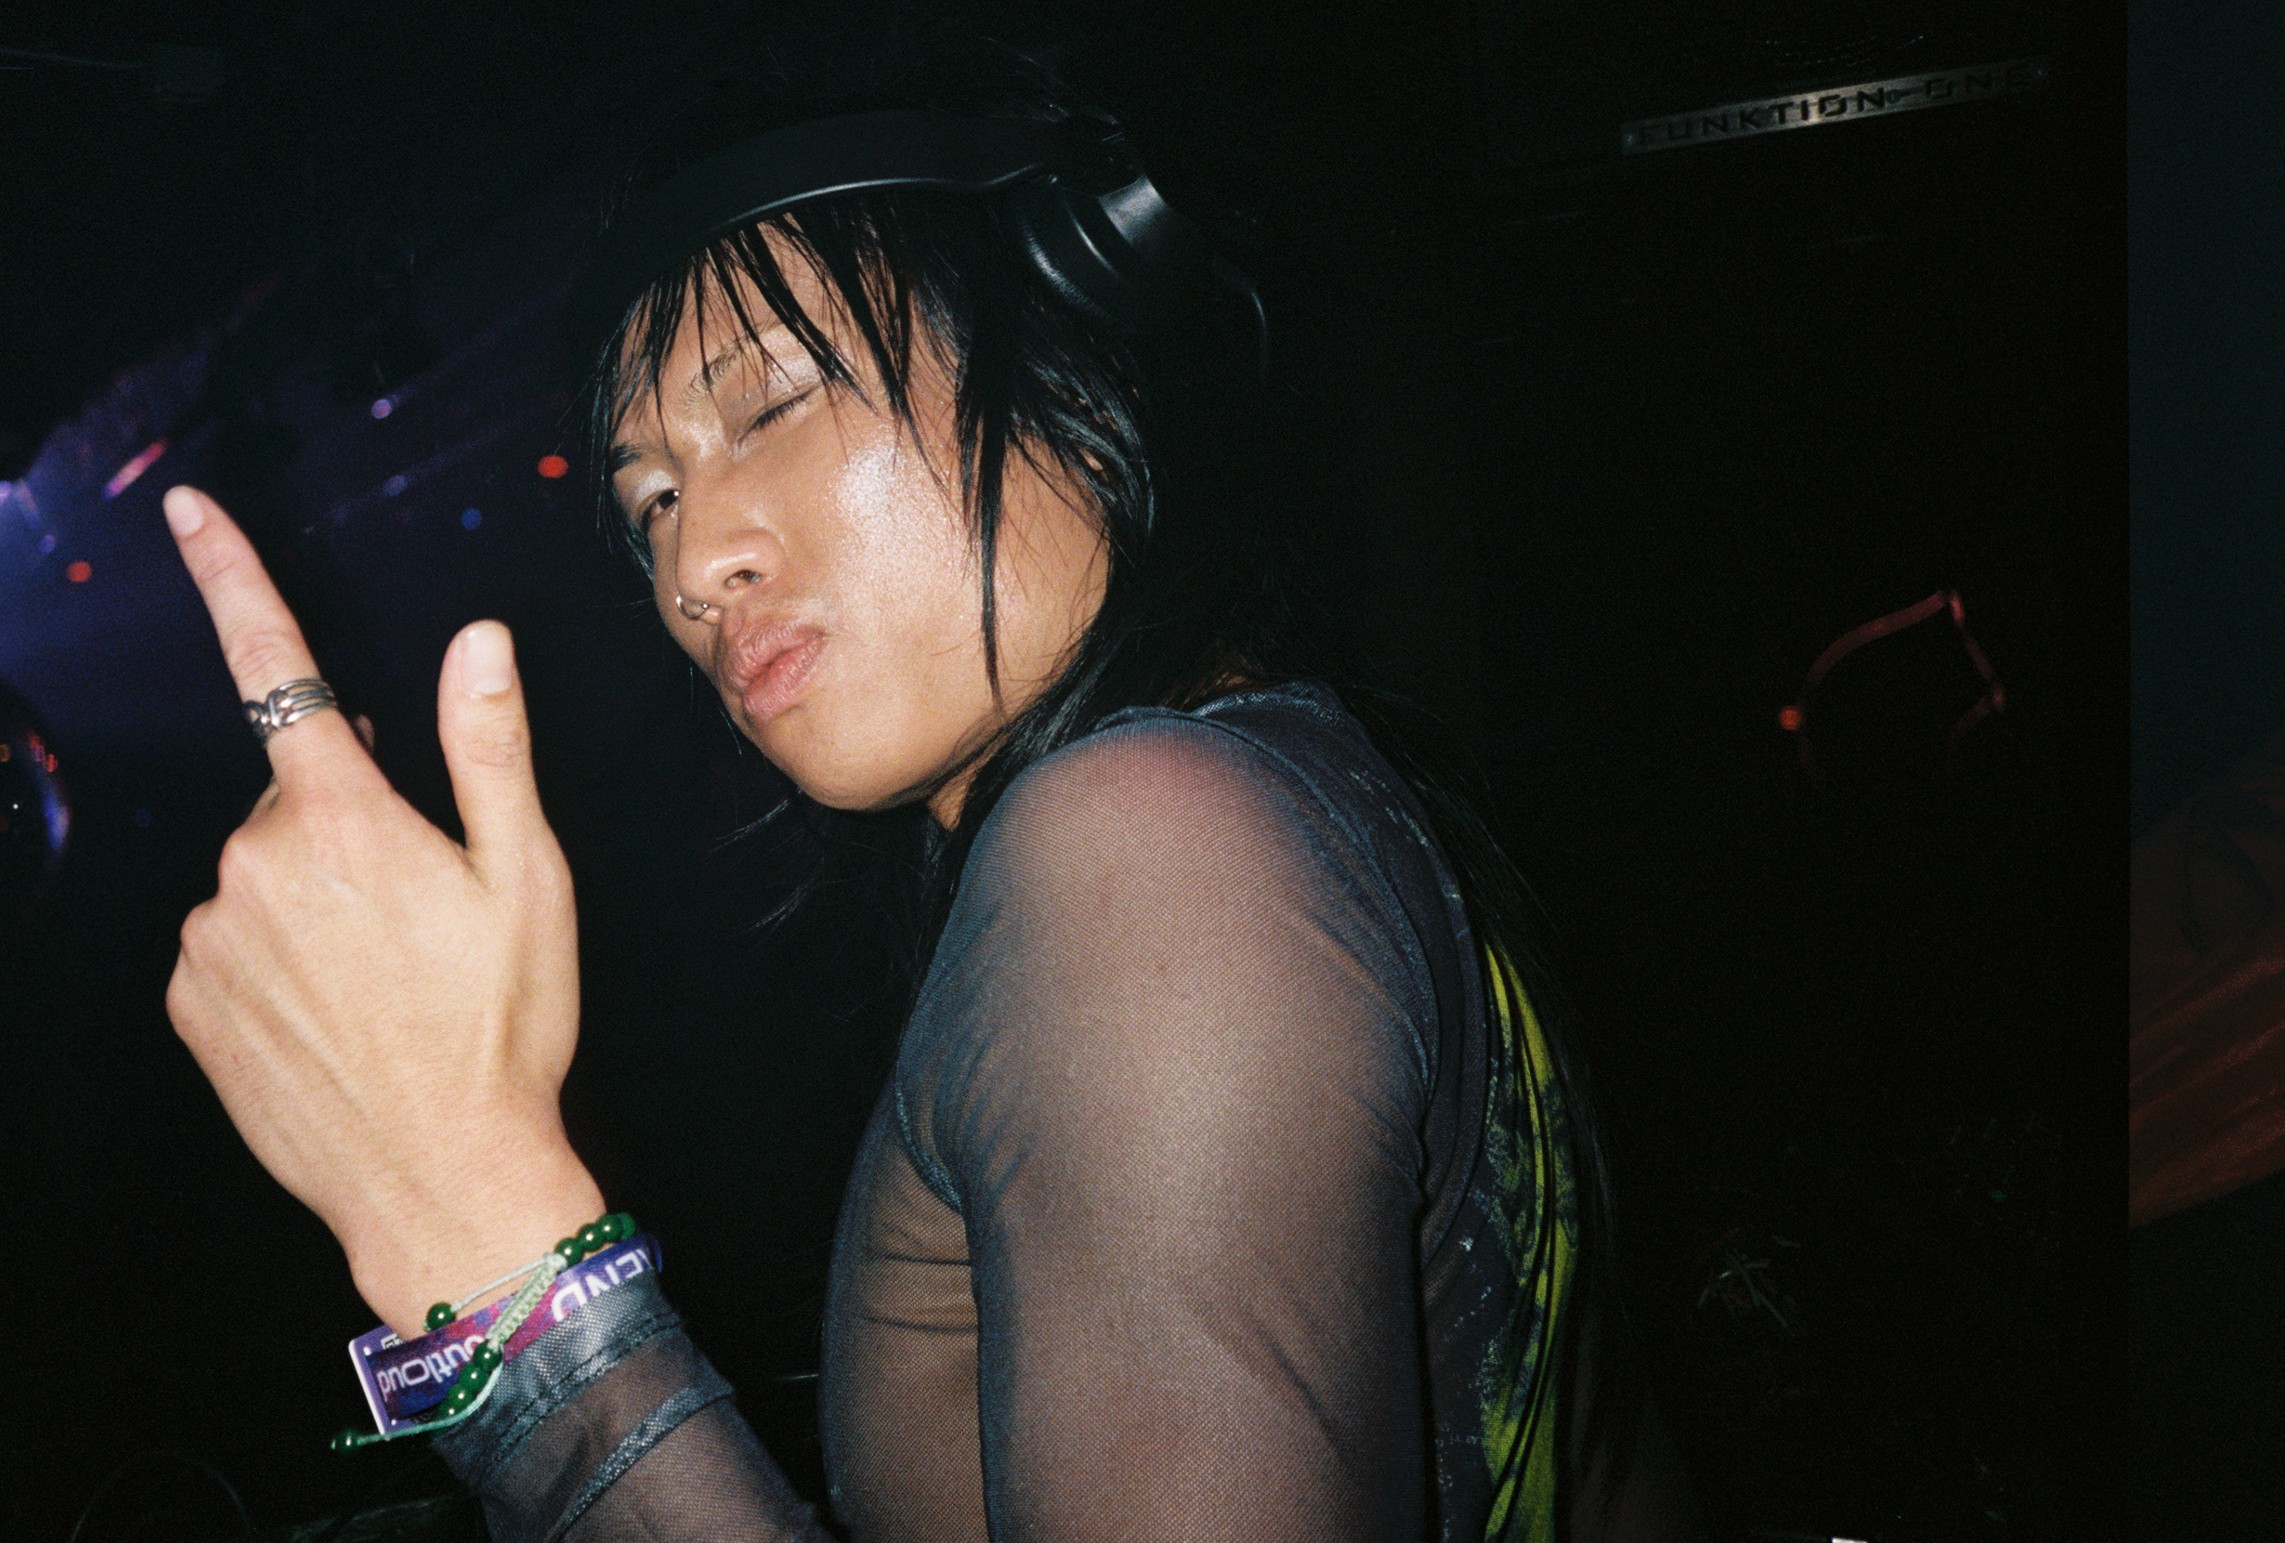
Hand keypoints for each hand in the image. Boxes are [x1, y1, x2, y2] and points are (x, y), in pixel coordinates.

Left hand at [161, 485, 603, 1335]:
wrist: (439, 1181)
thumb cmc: (503, 1028)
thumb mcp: (527, 881)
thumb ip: (490, 748)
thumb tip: (478, 639)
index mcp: (344, 819)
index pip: (282, 667)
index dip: (232, 576)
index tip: (188, 507)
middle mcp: (253, 863)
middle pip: (295, 797)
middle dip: (349, 821)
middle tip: (424, 907)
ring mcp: (209, 937)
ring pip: (261, 873)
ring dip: (312, 898)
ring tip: (386, 979)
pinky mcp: (189, 1004)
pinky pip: (228, 943)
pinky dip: (274, 957)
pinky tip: (337, 1013)